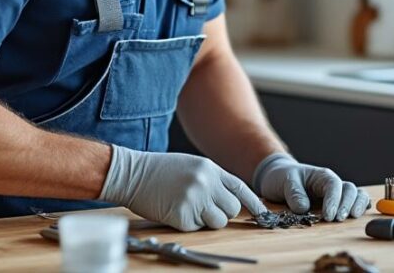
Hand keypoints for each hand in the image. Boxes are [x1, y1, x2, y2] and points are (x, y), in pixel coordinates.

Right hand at [99, 145, 266, 231]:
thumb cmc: (160, 170)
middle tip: (204, 209)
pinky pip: (196, 228)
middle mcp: (207, 183)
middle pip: (231, 210)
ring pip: (217, 222)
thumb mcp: (192, 165)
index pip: (240, 189)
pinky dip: (186, 224)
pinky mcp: (182, 216)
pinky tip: (174, 210)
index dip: (253, 203)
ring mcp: (195, 199)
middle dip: (222, 213)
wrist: (132, 173)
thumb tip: (230, 199)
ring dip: (205, 221)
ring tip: (187, 208)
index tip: (262, 214)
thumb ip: (212, 179)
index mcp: (211, 169)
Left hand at [252, 153, 370, 220]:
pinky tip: (359, 215)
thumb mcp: (285, 181)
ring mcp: (336, 194)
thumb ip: (294, 193)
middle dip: (347, 204)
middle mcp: (332, 184)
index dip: (333, 200)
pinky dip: (360, 207)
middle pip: (350, 189)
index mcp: (321, 176)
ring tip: (351, 218)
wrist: (279, 177)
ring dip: (357, 205)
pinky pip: (353, 202)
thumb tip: (304, 208)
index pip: (333, 185)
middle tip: (339, 219)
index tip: (328, 216)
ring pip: (356, 194)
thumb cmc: (283, 177)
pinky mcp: (336, 203)